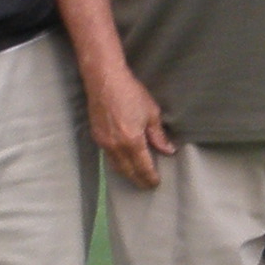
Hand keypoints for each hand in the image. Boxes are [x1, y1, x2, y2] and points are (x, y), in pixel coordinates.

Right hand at [82, 60, 176, 187]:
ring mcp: (104, 142)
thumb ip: (158, 135)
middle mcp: (116, 146)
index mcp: (132, 141)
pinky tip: (123, 162)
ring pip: (116, 167)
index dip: (150, 178)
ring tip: (136, 177)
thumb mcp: (151, 113)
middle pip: (128, 172)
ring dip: (127, 174)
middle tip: (147, 185)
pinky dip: (117, 163)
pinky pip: (108, 157)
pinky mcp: (96, 136)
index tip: (156, 183)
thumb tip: (168, 150)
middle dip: (138, 180)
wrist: (104, 79)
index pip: (143, 167)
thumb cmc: (130, 92)